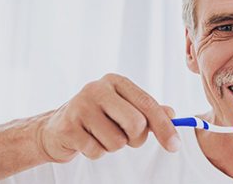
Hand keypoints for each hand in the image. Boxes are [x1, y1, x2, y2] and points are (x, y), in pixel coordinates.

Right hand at [37, 74, 180, 162]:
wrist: (57, 127)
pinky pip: (97, 151)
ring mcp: (80, 106)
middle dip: (136, 138)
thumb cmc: (98, 117)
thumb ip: (148, 110)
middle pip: (136, 123)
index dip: (164, 127)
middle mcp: (97, 88)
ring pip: (118, 142)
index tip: (175, 145)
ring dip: (114, 146)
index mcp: (116, 81)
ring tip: (101, 135)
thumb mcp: (124, 108)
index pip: (148, 104)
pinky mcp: (68, 126)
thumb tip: (172, 114)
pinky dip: (97, 152)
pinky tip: (86, 140)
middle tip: (126, 137)